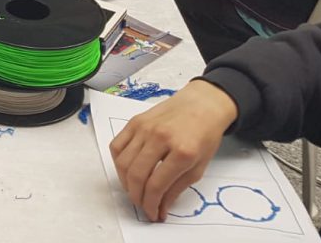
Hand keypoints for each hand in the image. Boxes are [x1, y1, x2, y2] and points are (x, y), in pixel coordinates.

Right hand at [110, 80, 238, 221]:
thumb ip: (177, 189)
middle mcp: (160, 137)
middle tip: (142, 206)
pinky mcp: (134, 121)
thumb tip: (160, 208)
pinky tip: (127, 171)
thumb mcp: (199, 167)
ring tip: (134, 191)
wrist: (201, 105)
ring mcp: (144, 127)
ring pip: (123, 162)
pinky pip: (117, 146)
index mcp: (182, 151)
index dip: (151, 205)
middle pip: (136, 175)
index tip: (152, 214)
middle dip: (136, 197)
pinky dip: (117, 163)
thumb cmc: (204, 136)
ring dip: (125, 183)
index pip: (156, 185)